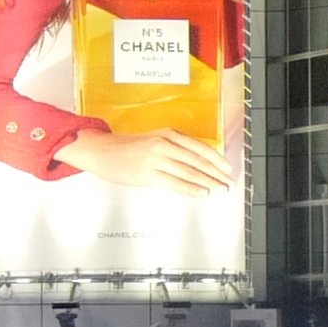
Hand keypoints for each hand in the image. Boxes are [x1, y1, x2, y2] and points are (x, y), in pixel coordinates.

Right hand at [67, 130, 240, 199]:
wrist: (100, 150)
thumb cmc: (124, 147)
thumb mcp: (153, 139)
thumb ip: (174, 147)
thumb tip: (196, 161)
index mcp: (167, 134)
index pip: (199, 147)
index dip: (216, 159)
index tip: (226, 168)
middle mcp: (164, 144)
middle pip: (197, 160)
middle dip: (216, 173)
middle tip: (227, 182)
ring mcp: (156, 159)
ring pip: (189, 172)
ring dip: (208, 182)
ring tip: (219, 189)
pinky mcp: (148, 174)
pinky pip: (175, 183)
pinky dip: (191, 188)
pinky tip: (202, 192)